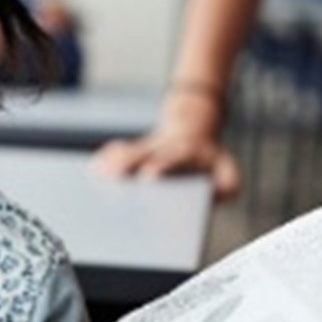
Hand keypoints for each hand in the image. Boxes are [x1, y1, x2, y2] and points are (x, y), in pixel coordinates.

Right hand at [93, 126, 241, 200]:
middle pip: (142, 154)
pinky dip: (105, 159)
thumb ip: (228, 184)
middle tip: (115, 175)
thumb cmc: (208, 160)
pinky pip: (116, 151)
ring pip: (126, 151)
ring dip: (111, 161)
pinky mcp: (135, 150)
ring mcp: (147, 148)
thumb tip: (217, 193)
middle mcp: (163, 148)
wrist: (193, 128)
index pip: (173, 159)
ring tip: (98, 173)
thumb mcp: (228, 171)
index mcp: (185, 153)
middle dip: (128, 163)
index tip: (148, 175)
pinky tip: (94, 169)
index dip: (161, 165)